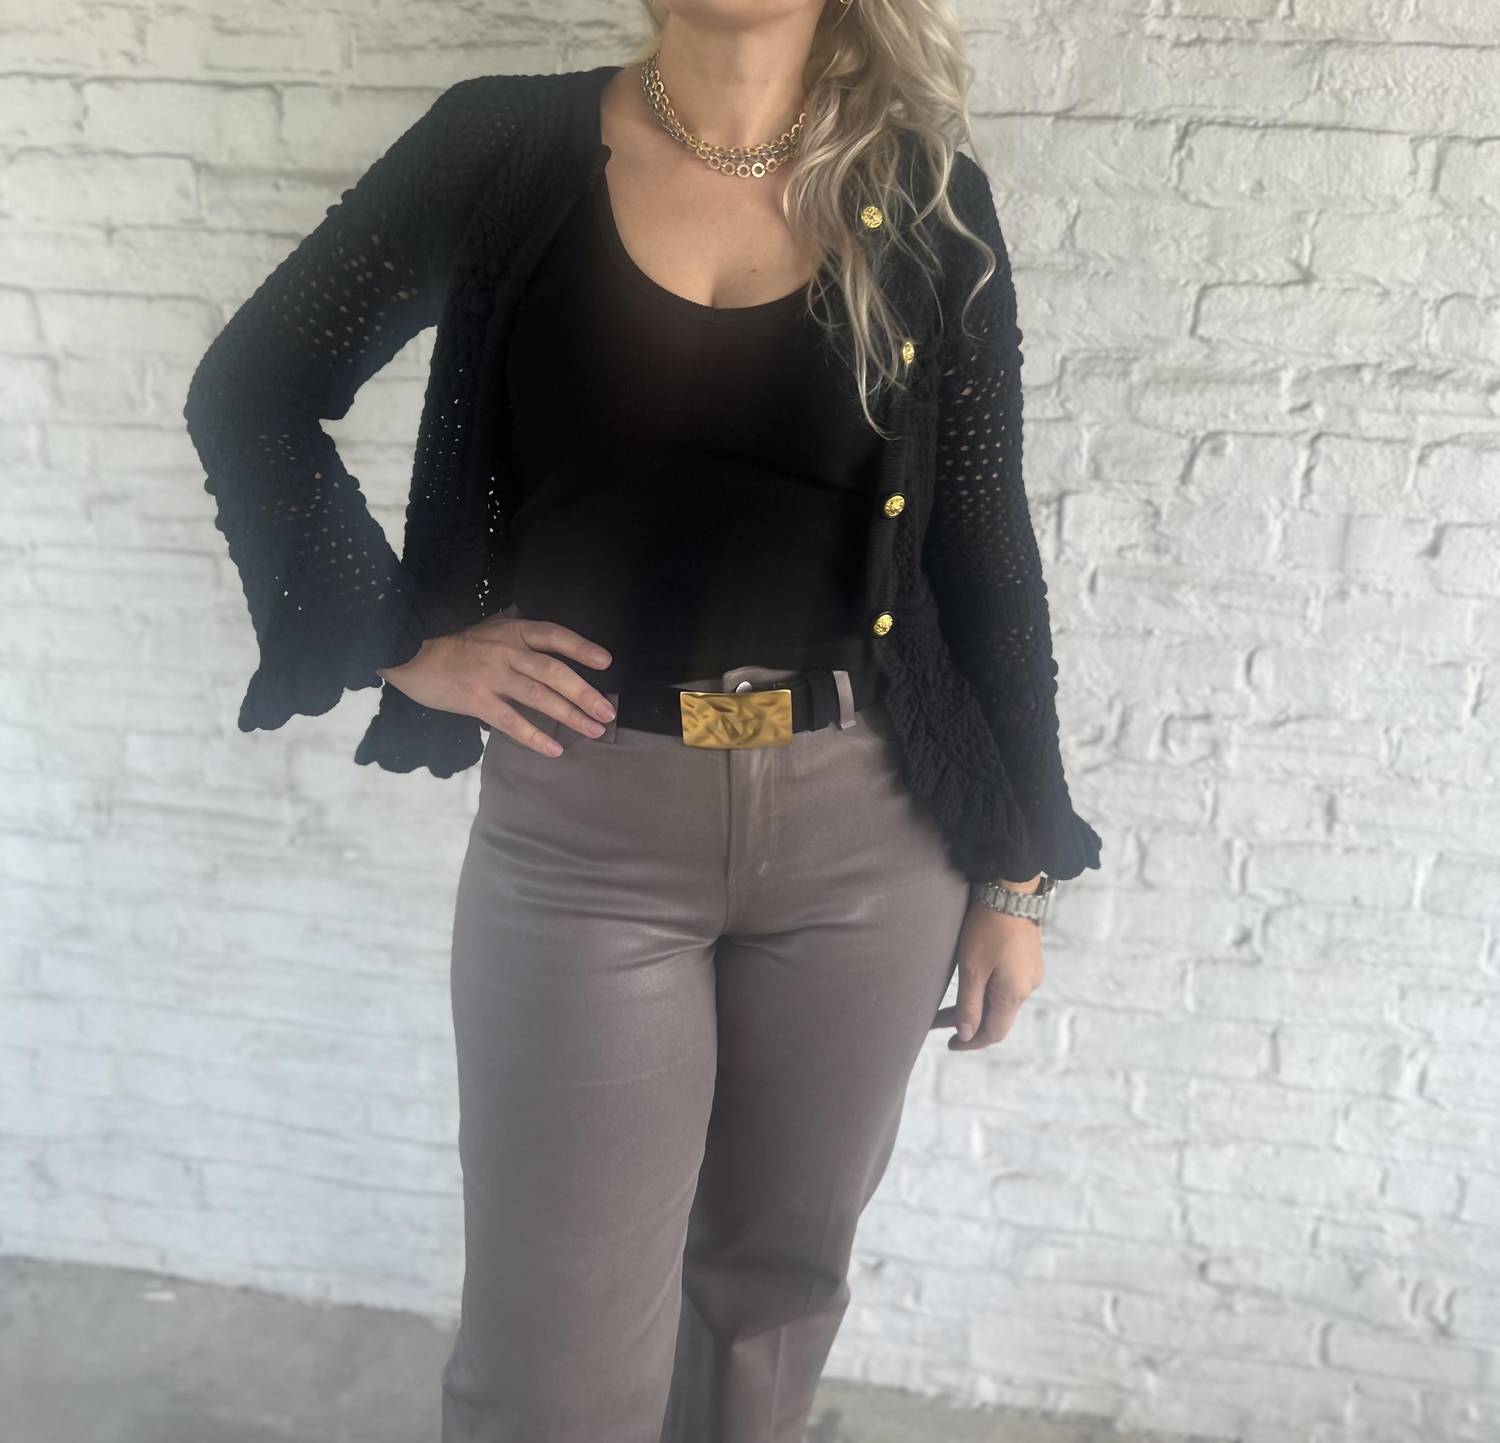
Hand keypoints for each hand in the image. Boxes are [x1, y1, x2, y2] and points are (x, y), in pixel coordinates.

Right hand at [376, 611, 617, 756]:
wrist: (410, 652)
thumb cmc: (455, 645)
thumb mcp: (490, 629)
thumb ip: (519, 637)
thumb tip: (551, 647)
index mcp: (513, 630)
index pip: (554, 636)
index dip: (582, 648)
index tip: (606, 662)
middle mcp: (506, 651)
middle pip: (554, 671)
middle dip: (584, 693)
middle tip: (607, 713)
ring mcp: (491, 676)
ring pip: (538, 696)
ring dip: (569, 715)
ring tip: (592, 730)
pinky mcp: (475, 700)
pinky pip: (510, 721)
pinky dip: (534, 737)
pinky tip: (554, 749)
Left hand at [932, 901, 1044, 1050]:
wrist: (1011, 892)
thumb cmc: (987, 928)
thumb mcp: (972, 969)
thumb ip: (969, 1005)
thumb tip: (967, 1035)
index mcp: (1014, 994)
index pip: (993, 1032)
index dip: (971, 1042)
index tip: (951, 1044)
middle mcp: (1027, 988)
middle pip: (998, 1018)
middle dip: (969, 1023)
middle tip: (940, 1024)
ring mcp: (1030, 973)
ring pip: (1002, 1001)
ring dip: (977, 1006)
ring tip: (949, 1006)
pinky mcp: (1028, 960)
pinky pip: (1007, 986)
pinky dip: (988, 992)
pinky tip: (972, 985)